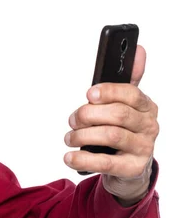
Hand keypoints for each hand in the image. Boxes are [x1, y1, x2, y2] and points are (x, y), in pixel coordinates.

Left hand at [63, 45, 158, 203]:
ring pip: (111, 135)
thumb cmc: (122, 131)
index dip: (108, 92)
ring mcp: (143, 148)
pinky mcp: (133, 168)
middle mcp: (149, 126)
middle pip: (118, 114)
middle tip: (72, 120)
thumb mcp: (124, 105)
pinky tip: (70, 157)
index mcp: (146, 106)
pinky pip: (107, 162)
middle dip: (88, 115)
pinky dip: (83, 159)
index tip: (89, 94)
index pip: (131, 93)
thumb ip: (127, 80)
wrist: (129, 168)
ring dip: (82, 135)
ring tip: (69, 138)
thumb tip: (138, 49)